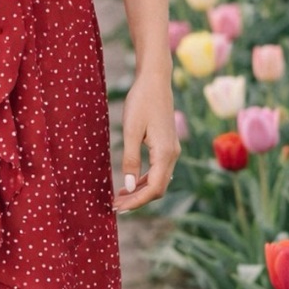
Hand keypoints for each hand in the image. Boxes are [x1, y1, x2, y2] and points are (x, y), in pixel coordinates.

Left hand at [112, 70, 179, 212]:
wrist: (155, 80)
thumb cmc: (141, 102)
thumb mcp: (131, 130)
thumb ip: (130, 159)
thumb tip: (127, 187)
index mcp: (165, 153)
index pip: (154, 188)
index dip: (136, 201)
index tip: (118, 207)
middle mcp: (172, 154)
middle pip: (158, 188)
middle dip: (137, 199)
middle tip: (115, 206)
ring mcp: (171, 150)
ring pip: (158, 180)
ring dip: (140, 191)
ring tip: (119, 197)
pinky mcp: (167, 145)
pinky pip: (158, 170)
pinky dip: (144, 179)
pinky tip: (130, 182)